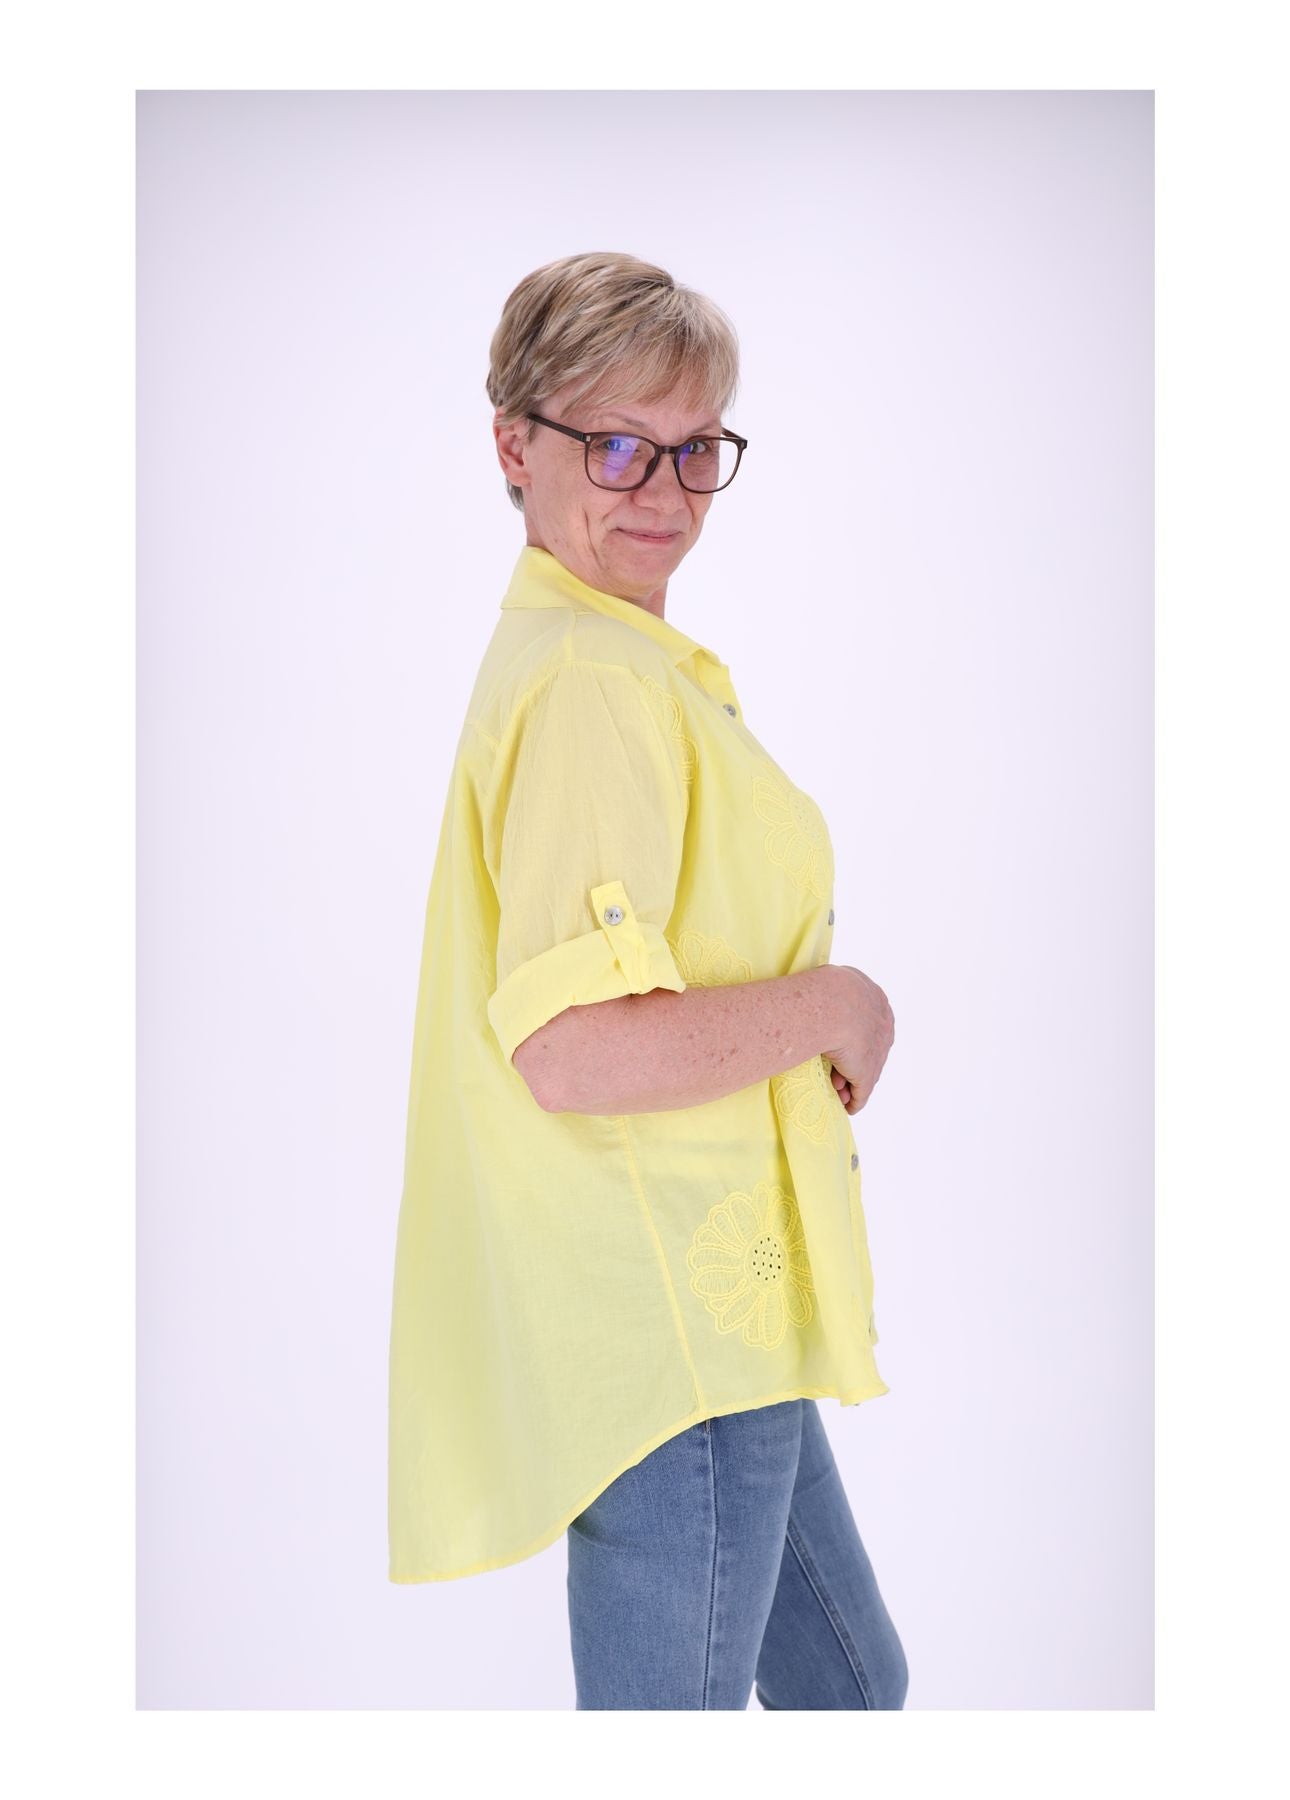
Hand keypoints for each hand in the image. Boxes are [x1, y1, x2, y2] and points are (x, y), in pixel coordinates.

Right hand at [821, 964, 894, 1114]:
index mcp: (877, 1000)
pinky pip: (862, 1091)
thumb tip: (827, 991)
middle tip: (834, 1069)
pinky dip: (855, 1099)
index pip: (869, 1023)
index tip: (836, 1042)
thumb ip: (838, 989)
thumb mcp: (836, 979)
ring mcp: (878, 1052)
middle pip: (868, 1048)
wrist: (832, 1005)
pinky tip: (848, 1106)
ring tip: (834, 1089)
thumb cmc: (826, 988)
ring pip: (865, 1070)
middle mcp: (883, 1026)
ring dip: (850, 1082)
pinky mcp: (867, 1073)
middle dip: (851, 1062)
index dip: (852, 1036)